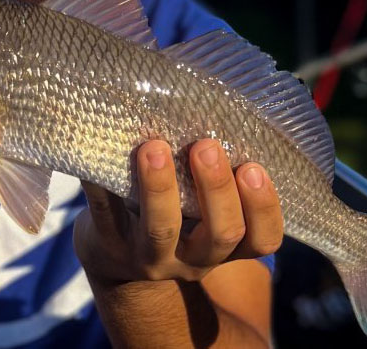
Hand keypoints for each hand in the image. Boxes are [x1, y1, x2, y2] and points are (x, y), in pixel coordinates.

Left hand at [73, 138, 283, 284]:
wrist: (115, 257)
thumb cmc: (174, 215)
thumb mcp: (203, 211)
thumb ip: (218, 177)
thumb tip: (222, 110)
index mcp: (226, 245)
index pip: (264, 239)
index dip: (264, 207)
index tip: (253, 167)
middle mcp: (194, 258)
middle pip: (221, 234)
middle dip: (217, 188)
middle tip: (206, 146)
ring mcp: (149, 255)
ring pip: (162, 229)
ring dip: (161, 187)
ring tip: (154, 147)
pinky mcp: (109, 243)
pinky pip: (105, 214)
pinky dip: (102, 185)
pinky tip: (103, 154)